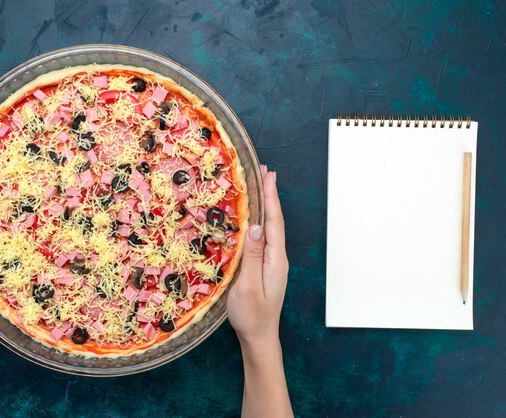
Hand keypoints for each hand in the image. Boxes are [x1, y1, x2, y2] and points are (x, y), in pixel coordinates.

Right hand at [228, 165, 292, 417]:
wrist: (259, 337)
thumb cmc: (251, 315)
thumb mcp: (247, 286)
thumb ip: (251, 256)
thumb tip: (254, 226)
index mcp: (275, 259)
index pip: (273, 223)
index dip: (270, 198)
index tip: (268, 176)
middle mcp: (277, 257)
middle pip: (274, 221)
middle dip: (270, 196)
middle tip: (266, 172)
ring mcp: (272, 262)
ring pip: (270, 228)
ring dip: (266, 206)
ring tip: (262, 187)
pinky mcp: (265, 267)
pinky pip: (264, 238)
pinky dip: (261, 221)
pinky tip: (255, 217)